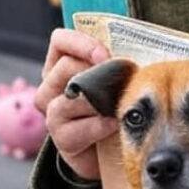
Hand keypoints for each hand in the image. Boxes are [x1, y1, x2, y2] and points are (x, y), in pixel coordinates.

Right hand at [35, 28, 117, 178]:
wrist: (114, 148)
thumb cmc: (118, 104)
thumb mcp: (118, 78)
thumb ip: (118, 62)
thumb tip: (136, 51)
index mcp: (62, 63)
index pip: (60, 41)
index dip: (81, 44)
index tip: (105, 55)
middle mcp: (52, 86)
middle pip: (65, 68)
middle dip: (97, 74)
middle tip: (123, 81)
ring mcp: (53, 113)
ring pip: (66, 100)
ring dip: (96, 102)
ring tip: (118, 104)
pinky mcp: (61, 139)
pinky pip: (73, 130)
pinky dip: (96, 126)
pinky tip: (113, 124)